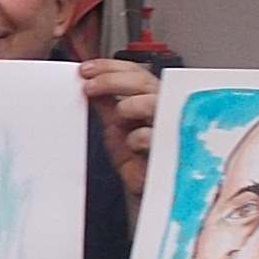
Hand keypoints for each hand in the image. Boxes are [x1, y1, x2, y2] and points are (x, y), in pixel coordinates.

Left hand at [78, 59, 156, 203]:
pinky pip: (156, 134)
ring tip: (118, 116)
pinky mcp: (172, 148)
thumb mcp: (115, 128)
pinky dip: (139, 136)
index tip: (86, 70)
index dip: (110, 67)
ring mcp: (169, 126)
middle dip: (112, 80)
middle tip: (89, 86)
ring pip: (153, 101)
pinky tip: (131, 143)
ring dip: (129, 104)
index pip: (134, 72)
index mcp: (150, 99)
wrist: (144, 191)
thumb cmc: (136, 160)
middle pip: (143, 81)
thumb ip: (106, 105)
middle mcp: (162, 108)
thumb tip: (88, 84)